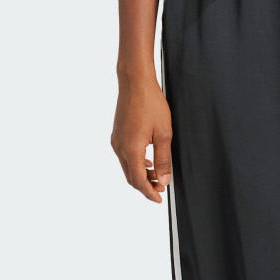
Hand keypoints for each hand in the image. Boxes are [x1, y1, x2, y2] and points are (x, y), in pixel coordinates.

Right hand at [110, 71, 172, 201]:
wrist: (135, 81)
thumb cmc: (150, 102)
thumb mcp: (164, 132)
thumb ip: (164, 159)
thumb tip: (164, 180)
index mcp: (131, 149)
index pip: (138, 181)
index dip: (149, 193)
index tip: (159, 198)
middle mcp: (119, 147)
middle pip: (131, 177)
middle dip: (145, 186)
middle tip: (160, 189)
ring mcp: (116, 140)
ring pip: (127, 167)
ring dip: (141, 174)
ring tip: (156, 176)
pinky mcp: (117, 133)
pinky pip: (125, 156)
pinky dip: (136, 163)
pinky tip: (147, 159)